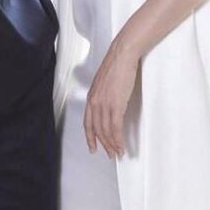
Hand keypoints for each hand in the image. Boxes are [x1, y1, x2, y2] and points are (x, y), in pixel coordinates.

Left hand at [84, 37, 138, 158]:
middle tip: (110, 154)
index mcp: (91, 96)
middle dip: (104, 144)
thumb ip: (103, 95)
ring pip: (106, 131)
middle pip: (97, 130)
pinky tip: (121, 146)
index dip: (90, 137)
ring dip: (112, 145)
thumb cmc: (116, 65)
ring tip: (118, 153)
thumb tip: (108, 104)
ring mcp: (104, 104)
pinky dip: (118, 140)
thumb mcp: (104, 82)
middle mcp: (95, 102)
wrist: (122, 55)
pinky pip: (116, 128)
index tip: (93, 147)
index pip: (88, 122)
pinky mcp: (116, 104)